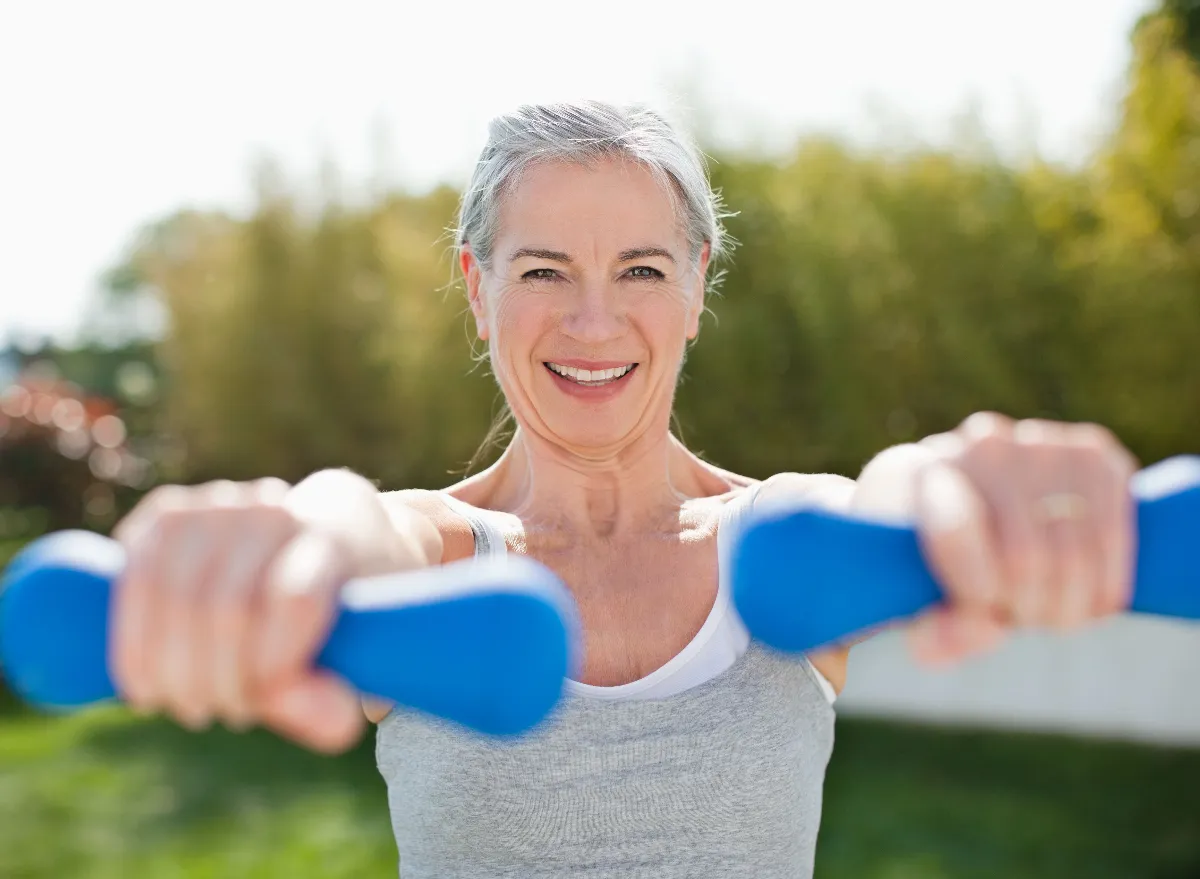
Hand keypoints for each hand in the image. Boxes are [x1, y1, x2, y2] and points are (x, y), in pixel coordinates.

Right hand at [110, 478, 368, 751]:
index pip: (295, 601)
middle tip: (231, 714)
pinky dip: (134, 648)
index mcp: (333, 537)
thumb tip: (335, 724)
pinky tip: (147, 689)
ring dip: (172, 673)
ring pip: (174, 597)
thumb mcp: (351, 656)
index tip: (268, 700)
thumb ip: (335, 698)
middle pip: (227, 608)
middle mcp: (275, 510)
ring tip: (193, 707)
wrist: (315, 538)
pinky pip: (135, 582)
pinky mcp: (167, 514)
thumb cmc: (333, 610)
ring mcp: (218, 504)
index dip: (273, 666)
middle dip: (218, 682)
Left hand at [860, 412, 1138, 665]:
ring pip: (1075, 553)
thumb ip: (933, 633)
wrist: (969, 504)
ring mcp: (1039, 444)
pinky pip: (1113, 537)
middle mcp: (977, 447)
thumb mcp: (914, 605)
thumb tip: (982, 633)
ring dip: (1067, 607)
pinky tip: (1089, 601)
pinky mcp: (1093, 453)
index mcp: (910, 474)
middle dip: (1025, 610)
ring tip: (1048, 615)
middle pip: (1025, 557)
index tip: (982, 610)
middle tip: (1017, 618)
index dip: (975, 588)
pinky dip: (1106, 587)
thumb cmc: (930, 564)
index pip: (954, 530)